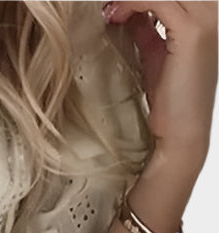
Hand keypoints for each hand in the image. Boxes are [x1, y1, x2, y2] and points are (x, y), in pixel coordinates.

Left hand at [102, 1, 216, 165]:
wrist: (181, 133)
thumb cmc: (171, 100)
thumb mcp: (155, 54)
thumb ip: (147, 29)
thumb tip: (129, 12)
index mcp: (207, 13)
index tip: (116, 3)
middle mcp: (212, 11)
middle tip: (109, 3)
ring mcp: (207, 18)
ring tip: (110, 9)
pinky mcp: (192, 31)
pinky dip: (131, 2)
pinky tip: (115, 15)